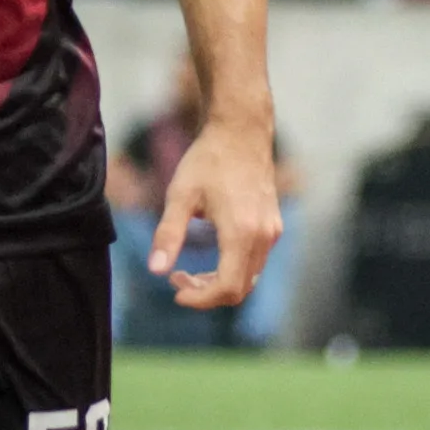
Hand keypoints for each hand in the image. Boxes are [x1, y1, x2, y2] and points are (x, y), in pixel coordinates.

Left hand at [151, 114, 283, 309]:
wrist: (241, 130)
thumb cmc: (208, 159)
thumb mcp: (180, 195)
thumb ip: (168, 235)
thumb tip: (155, 271)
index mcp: (241, 232)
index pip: (227, 288)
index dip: (200, 299)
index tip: (174, 290)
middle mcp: (263, 236)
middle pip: (240, 289)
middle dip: (207, 293)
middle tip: (177, 280)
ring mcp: (272, 232)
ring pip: (249, 277)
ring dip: (219, 282)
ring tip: (189, 271)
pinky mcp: (273, 225)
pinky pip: (255, 262)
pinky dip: (233, 269)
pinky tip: (210, 255)